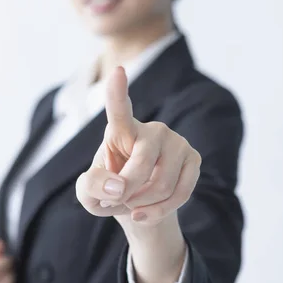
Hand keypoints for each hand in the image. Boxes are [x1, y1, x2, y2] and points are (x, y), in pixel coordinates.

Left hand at [76, 66, 200, 231]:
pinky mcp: (194, 159)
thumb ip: (91, 187)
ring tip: (131, 204)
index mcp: (121, 129)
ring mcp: (177, 142)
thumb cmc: (110, 192)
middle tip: (115, 201)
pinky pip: (180, 193)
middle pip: (141, 165)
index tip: (117, 70)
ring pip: (162, 184)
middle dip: (126, 192)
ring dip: (141, 204)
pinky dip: (158, 211)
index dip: (117, 92)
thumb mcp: (88, 194)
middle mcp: (153, 129)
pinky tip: (145, 212)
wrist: (139, 205)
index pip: (119, 109)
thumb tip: (118, 187)